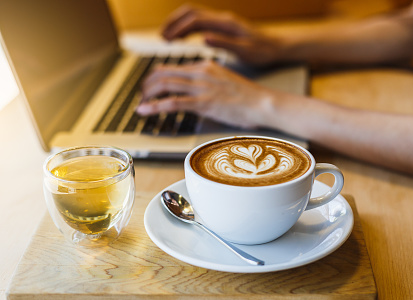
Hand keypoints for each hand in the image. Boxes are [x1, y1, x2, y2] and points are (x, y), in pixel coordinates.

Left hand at [136, 60, 272, 128]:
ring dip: (147, 95)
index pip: (173, 67)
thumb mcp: (225, 81)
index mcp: (205, 66)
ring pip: (164, 85)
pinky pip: (173, 103)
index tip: (151, 86)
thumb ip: (208, 82)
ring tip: (140, 104)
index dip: (156, 77)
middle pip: (163, 73)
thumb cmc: (248, 97)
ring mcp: (201, 87)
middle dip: (147, 85)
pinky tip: (145, 111)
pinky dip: (155, 107)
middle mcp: (200, 73)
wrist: (263, 103)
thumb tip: (195, 91)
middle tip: (141, 95)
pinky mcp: (203, 103)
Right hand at [160, 4, 282, 65]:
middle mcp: (222, 19)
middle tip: (161, 36)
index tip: (167, 40)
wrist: (276, 47)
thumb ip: (224, 44)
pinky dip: (187, 28)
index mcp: (225, 23)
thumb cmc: (263, 51)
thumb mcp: (245, 51)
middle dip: (173, 22)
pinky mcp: (222, 27)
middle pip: (190, 12)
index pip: (195, 20)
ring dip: (178, 24)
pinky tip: (182, 39)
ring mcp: (221, 22)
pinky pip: (199, 23)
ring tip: (166, 38)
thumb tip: (204, 38)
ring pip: (193, 16)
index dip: (178, 28)